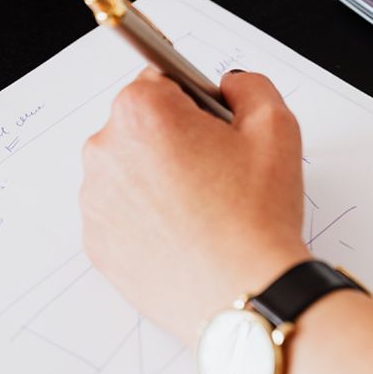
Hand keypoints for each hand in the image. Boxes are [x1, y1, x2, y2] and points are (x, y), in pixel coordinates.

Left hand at [80, 69, 306, 344]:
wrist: (244, 293)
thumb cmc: (257, 216)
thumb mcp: (276, 126)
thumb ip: (249, 86)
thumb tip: (229, 86)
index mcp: (142, 112)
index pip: (160, 80)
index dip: (197, 103)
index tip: (216, 129)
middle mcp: (105, 151)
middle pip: (140, 125)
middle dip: (175, 140)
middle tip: (219, 174)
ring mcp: (95, 200)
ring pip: (130, 170)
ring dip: (159, 179)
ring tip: (204, 210)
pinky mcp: (97, 243)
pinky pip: (123, 214)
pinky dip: (148, 218)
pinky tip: (185, 234)